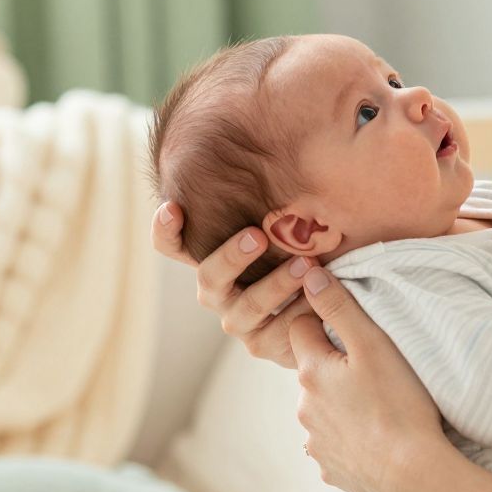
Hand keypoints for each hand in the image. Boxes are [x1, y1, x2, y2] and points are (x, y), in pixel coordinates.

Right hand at [151, 204, 314, 368]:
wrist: (326, 309)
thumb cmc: (301, 253)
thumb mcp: (288, 228)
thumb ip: (278, 206)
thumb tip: (284, 145)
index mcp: (213, 259)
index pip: (172, 245)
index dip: (165, 229)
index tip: (173, 207)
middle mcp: (217, 291)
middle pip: (209, 275)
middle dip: (232, 254)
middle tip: (258, 235)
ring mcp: (237, 320)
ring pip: (247, 306)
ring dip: (276, 284)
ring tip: (307, 265)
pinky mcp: (262, 345)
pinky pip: (278, 332)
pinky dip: (300, 313)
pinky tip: (319, 300)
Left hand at [287, 274, 447, 491]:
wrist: (411, 475)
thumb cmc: (399, 404)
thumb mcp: (374, 345)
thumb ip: (340, 307)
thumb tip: (309, 275)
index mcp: (311, 372)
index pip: (301, 328)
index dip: (324, 321)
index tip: (352, 327)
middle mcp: (304, 408)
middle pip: (313, 371)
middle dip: (335, 365)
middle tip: (374, 368)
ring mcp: (315, 443)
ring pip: (323, 409)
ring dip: (341, 403)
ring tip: (379, 405)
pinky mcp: (330, 470)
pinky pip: (335, 444)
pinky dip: (350, 437)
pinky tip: (376, 437)